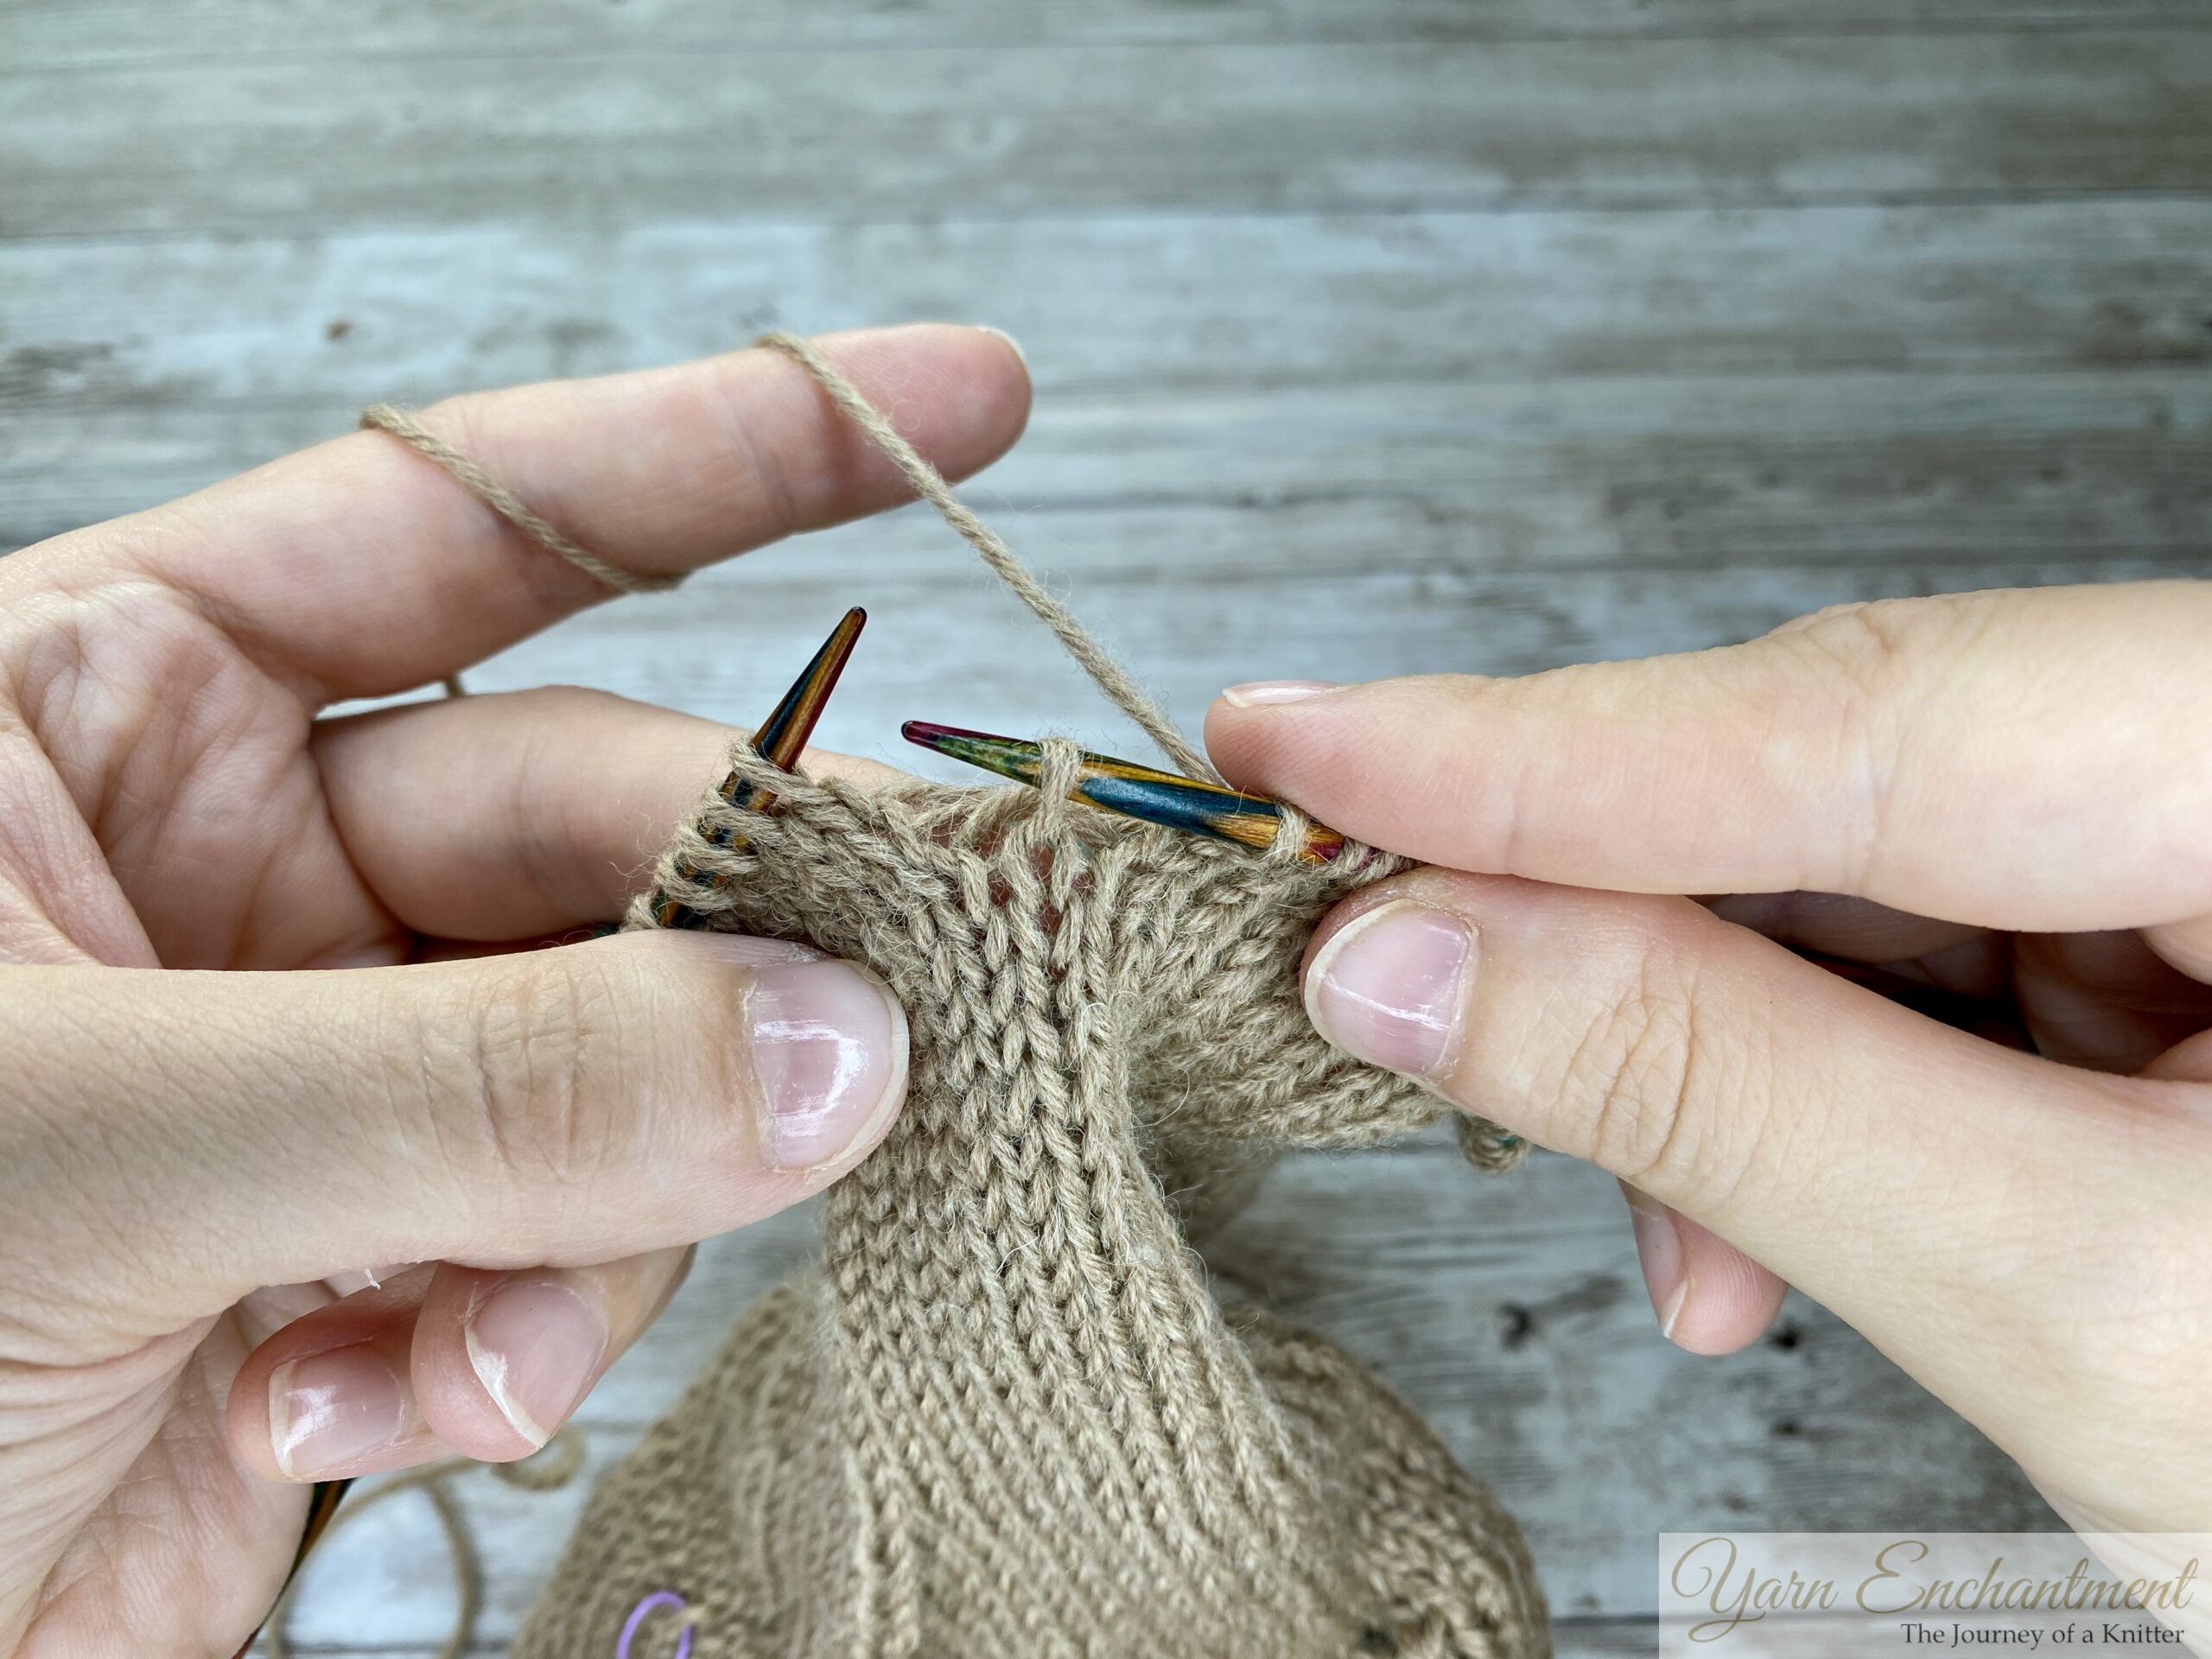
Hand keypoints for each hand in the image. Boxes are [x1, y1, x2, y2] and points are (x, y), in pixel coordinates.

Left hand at [0, 326, 1028, 1656]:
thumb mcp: (84, 1146)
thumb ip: (470, 1081)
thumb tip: (828, 1040)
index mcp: (105, 710)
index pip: (464, 521)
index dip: (729, 451)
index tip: (965, 402)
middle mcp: (237, 862)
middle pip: (601, 818)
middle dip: (732, 929)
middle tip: (910, 994)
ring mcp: (327, 1059)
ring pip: (626, 1049)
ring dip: (604, 1199)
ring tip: (482, 1326)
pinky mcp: (383, 1249)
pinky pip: (573, 1237)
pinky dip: (531, 1332)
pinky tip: (401, 1403)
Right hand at [1207, 582, 2211, 1538]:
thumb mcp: (2082, 1311)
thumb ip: (1724, 1098)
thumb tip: (1406, 962)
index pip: (1883, 718)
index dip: (1542, 744)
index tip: (1297, 737)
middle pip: (1866, 775)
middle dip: (1614, 920)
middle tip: (1372, 967)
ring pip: (1875, 873)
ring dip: (1713, 1047)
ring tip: (1676, 1243)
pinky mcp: (2197, 946)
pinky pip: (1939, 958)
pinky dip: (1813, 1084)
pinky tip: (1763, 1229)